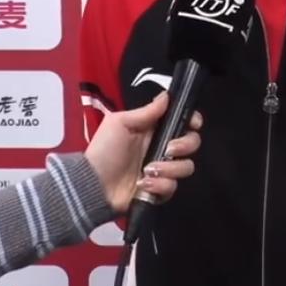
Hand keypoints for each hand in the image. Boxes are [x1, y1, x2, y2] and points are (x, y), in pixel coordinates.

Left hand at [84, 92, 203, 213]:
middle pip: (192, 143)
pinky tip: (143, 184)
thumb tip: (167, 96)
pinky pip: (172, 187)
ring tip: (148, 170)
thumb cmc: (104, 149)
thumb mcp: (120, 123)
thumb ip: (146, 111)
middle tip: (169, 149)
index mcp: (153, 129)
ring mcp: (162, 170)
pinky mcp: (159, 190)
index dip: (192, 120)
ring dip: (170, 168)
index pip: (182, 121)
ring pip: (186, 166)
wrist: (92, 184)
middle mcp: (161, 148)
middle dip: (185, 145)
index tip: (193, 123)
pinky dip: (160, 186)